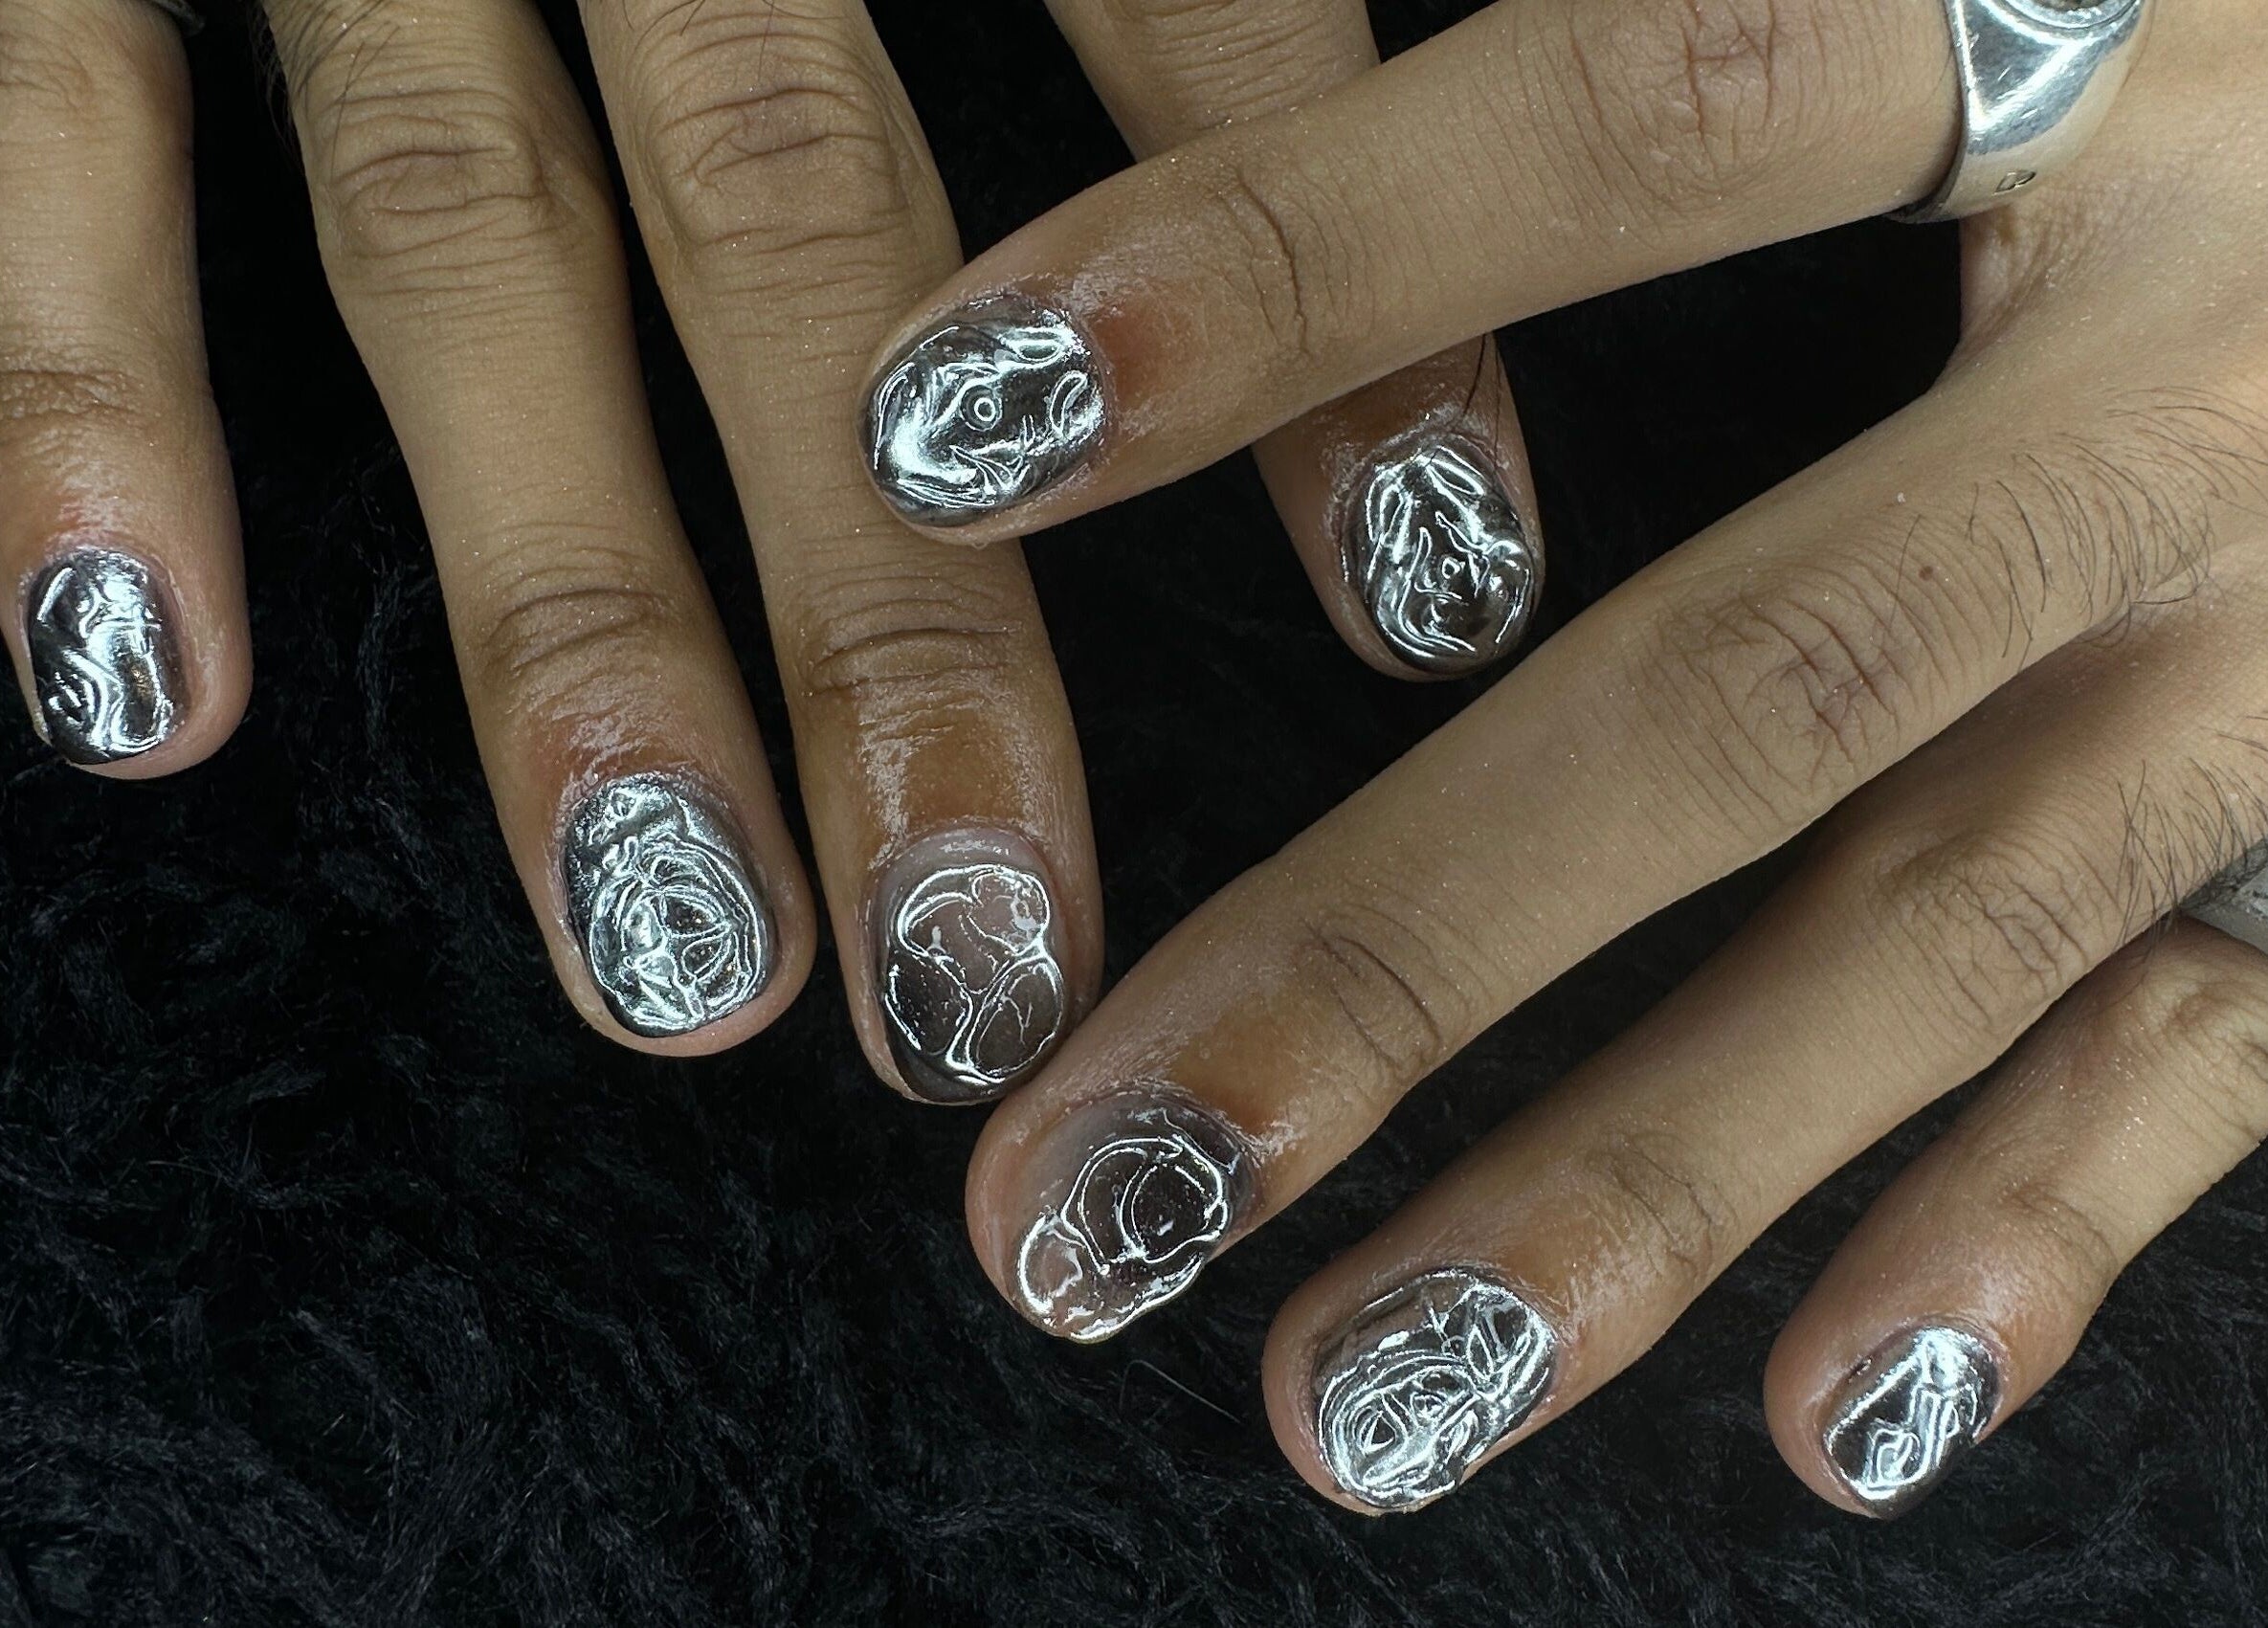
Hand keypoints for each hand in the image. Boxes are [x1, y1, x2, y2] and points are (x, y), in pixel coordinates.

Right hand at [0, 0, 1553, 1086]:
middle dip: (906, 606)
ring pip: (455, 236)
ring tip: (676, 951)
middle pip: (787, 218)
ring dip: (569, 606)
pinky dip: (72, 376)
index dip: (1318, 314)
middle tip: (999, 953)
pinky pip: (42, 102)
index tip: (1443, 593)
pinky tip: (144, 681)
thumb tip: (1321, 251)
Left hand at [900, 0, 2267, 1514]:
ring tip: (1348, 1397)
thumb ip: (1712, 21)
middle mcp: (2208, 365)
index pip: (1652, 125)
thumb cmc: (2225, 41)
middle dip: (1398, 950)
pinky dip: (2029, 1240)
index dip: (1301, 266)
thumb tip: (1274, 28)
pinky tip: (1823, 1423)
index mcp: (2100, 34)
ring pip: (1944, 928)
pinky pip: (2215, 1046)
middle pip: (1755, 679)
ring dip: (1636, 1192)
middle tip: (1085, 1174)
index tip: (943, 431)